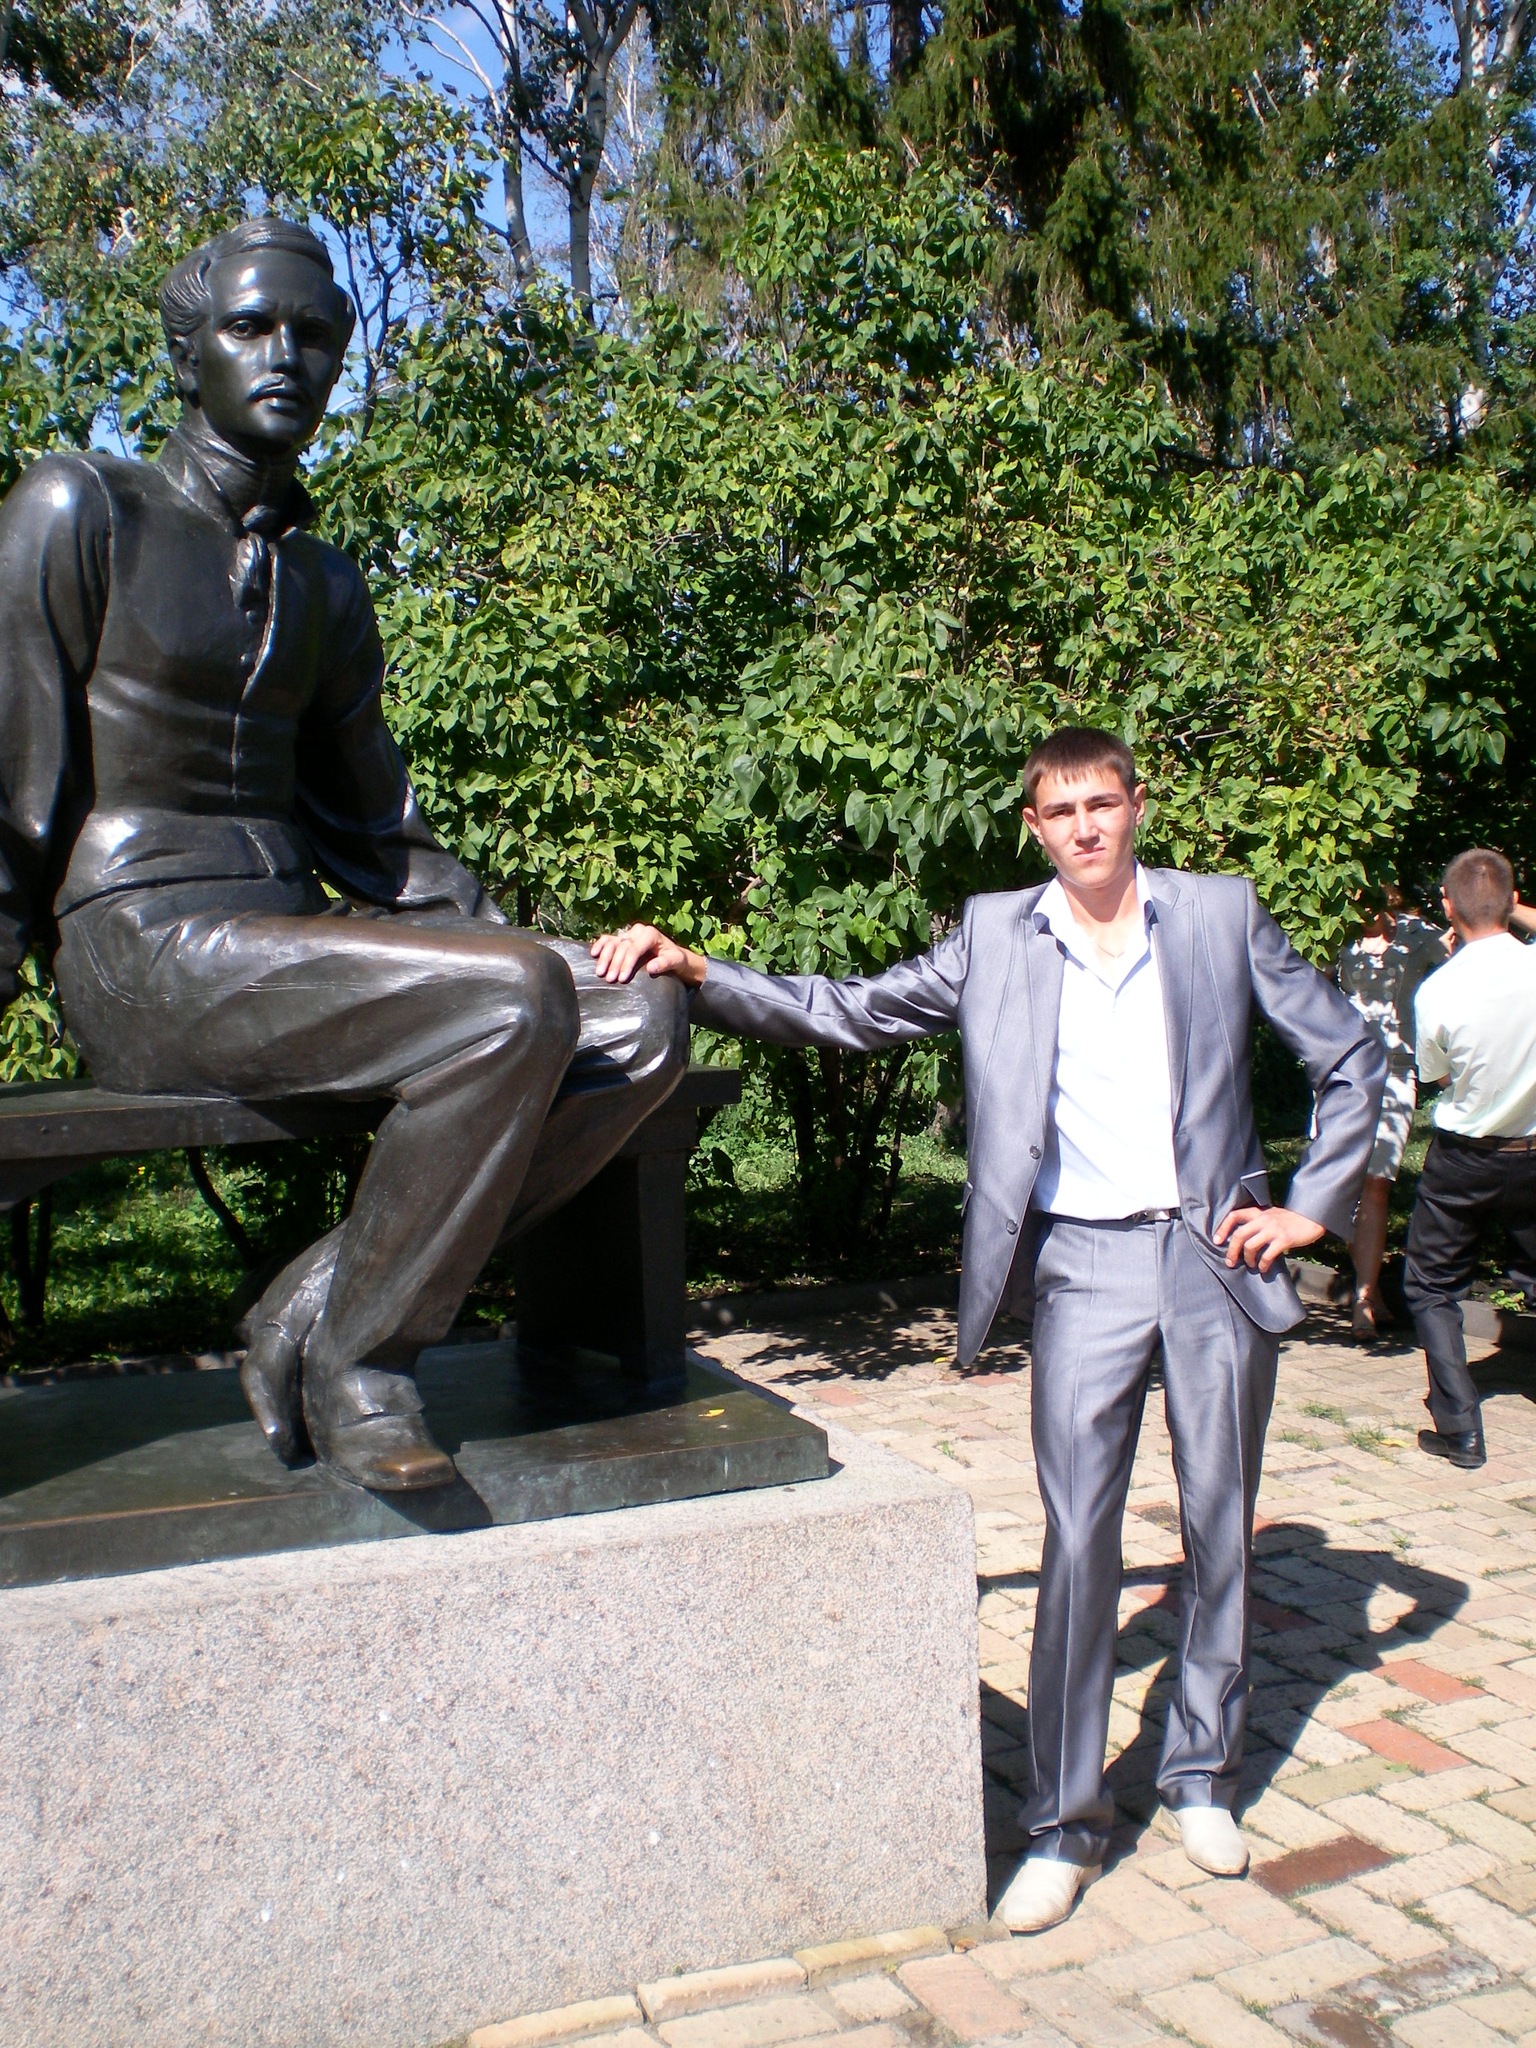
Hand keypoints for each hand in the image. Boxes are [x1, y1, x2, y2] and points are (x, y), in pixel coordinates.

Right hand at [590, 923, 707, 987]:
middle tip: (610, 979)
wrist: (673, 957)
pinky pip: (608, 939)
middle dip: (615, 964)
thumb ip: (665, 963)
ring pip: (612, 942)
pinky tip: (593, 954)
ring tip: (599, 972)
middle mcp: (638, 931)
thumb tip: (651, 968)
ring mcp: (629, 934)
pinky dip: (600, 945)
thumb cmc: (676, 959)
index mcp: (650, 934)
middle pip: (622, 946)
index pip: (634, 948)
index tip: (622, 978)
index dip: (627, 963)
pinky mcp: (623, 938)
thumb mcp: (676, 961)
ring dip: (604, 957)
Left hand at [1213, 1204, 1324, 1272]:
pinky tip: (1263, 1268)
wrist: (1312, 1218)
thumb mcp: (1271, 1215)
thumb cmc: (1290, 1219)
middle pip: (1239, 1235)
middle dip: (1231, 1251)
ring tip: (1250, 1265)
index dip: (1223, 1228)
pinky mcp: (1284, 1239)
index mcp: (1258, 1213)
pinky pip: (1267, 1255)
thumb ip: (1258, 1222)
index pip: (1234, 1215)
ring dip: (1247, 1259)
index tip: (1216, 1240)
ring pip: (1250, 1246)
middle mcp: (1263, 1219)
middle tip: (1230, 1262)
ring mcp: (1273, 1229)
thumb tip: (1243, 1239)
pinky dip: (1262, 1264)